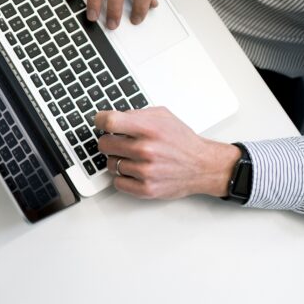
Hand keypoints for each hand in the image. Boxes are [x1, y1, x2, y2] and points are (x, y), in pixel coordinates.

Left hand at [94, 107, 240, 198]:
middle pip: (104, 144)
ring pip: (110, 164)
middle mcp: (146, 150)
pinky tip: (134, 170)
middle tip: (118, 142)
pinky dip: (123, 177)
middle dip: (109, 141)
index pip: (110, 122)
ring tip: (133, 157)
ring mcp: (145, 171)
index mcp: (149, 129)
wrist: (203, 166)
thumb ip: (136, 114)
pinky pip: (118, 182)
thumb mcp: (163, 116)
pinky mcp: (146, 189)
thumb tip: (112, 117)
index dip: (100, 120)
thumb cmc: (182, 141)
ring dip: (118, 160)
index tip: (100, 122)